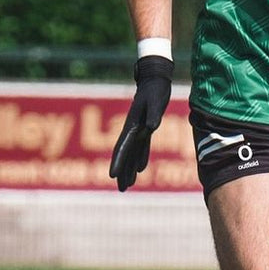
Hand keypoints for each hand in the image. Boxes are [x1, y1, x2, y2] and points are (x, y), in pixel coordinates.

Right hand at [109, 55, 173, 191]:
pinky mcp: (146, 127)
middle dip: (122, 172)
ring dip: (130, 169)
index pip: (122, 147)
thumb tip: (151, 128)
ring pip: (132, 153)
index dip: (118, 162)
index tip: (113, 176)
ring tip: (128, 185)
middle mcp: (133, 130)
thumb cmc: (155, 90)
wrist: (156, 79)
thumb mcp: (156, 101)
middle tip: (121, 189)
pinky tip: (140, 169)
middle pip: (125, 155)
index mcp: (132, 126)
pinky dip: (140, 158)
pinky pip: (141, 147)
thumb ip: (152, 115)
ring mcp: (138, 129)